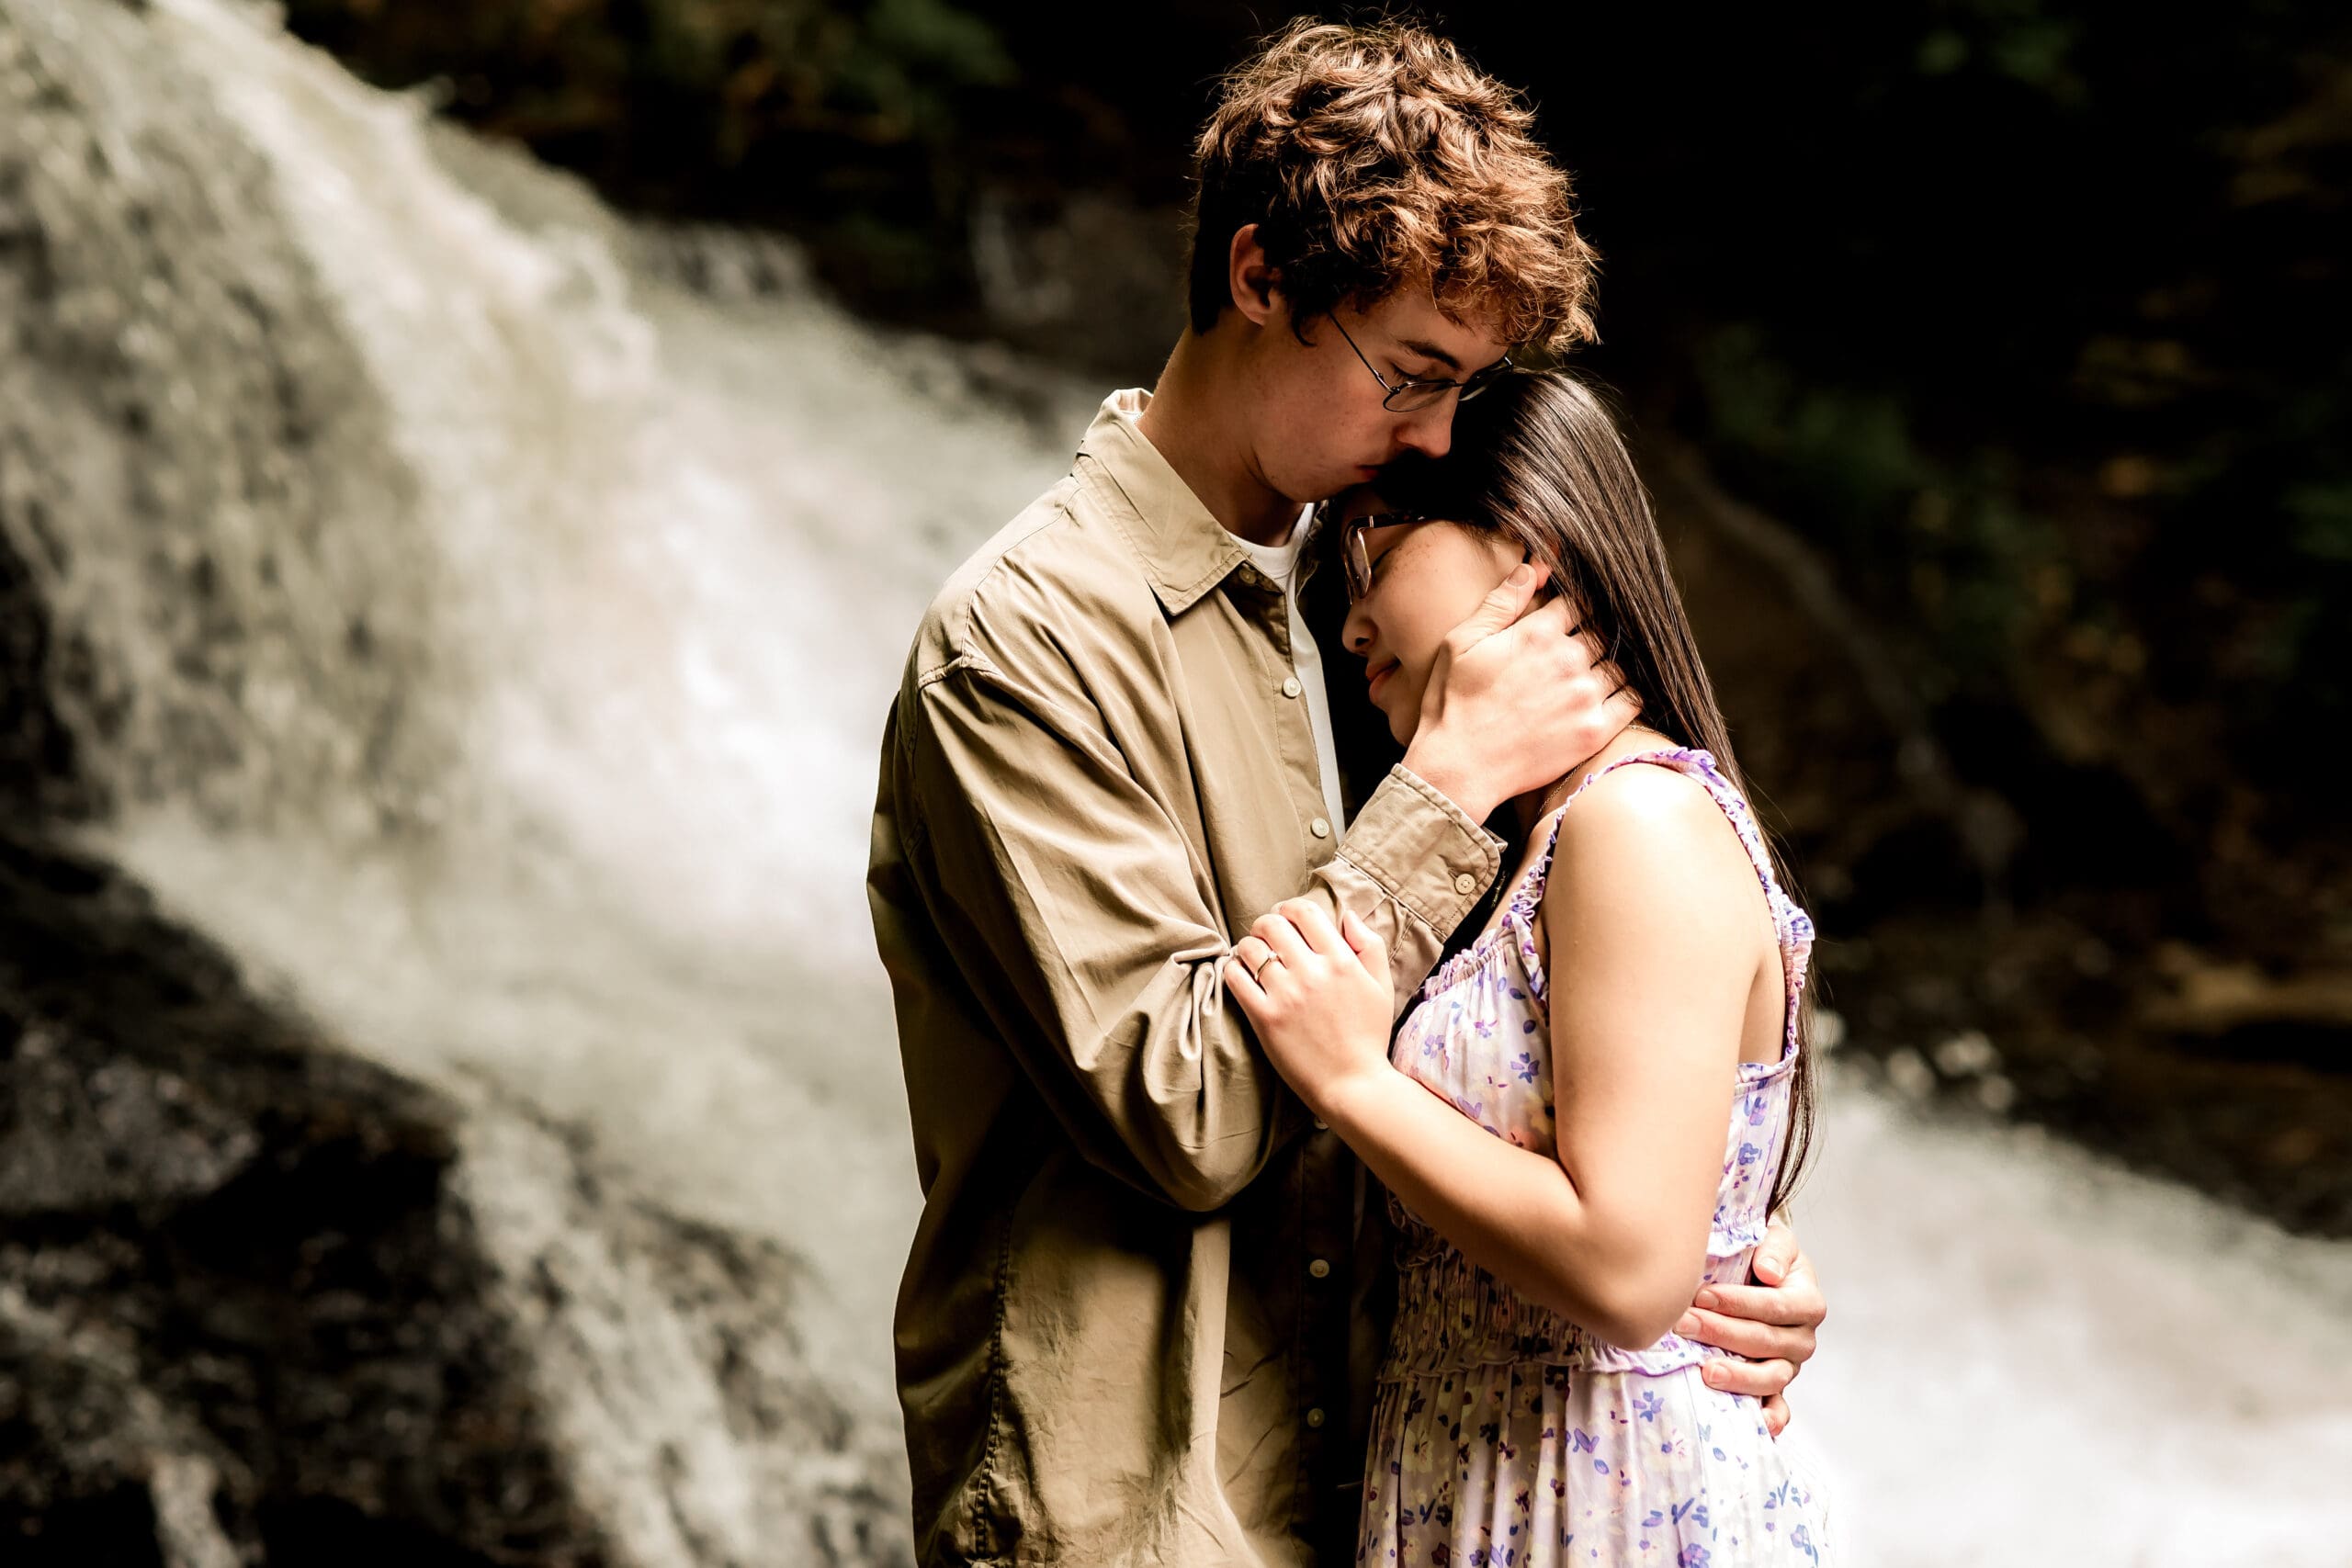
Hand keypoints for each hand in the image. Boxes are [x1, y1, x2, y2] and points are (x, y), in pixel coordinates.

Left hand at [1224, 902, 1393, 1115]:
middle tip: (1266, 937)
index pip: (1304, 912)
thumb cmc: (1369, 1036)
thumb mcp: (1381, 986)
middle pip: (1272, 924)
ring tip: (1253, 957)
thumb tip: (1346, 916)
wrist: (1353, 1084)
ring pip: (1250, 948)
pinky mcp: (1265, 1018)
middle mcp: (1312, 973)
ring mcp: (1286, 995)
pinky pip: (1235, 977)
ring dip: (1248, 947)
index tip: (1286, 918)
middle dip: (1265, 924)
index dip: (1290, 908)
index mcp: (1341, 960)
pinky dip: (1233, 969)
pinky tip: (1241, 974)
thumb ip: (1369, 945)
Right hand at [1402, 565, 1641, 820]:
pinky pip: (1631, 702)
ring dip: (1609, 666)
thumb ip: (1501, 601)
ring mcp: (1585, 696)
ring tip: (1592, 675)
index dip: (1573, 609)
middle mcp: (1568, 660)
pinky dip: (1627, 695)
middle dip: (1591, 638)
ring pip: (1618, 665)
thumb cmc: (1454, 704)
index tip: (1569, 619)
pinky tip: (1612, 697)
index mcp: (1537, 633)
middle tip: (1579, 651)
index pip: (1576, 604)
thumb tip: (1535, 565)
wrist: (1459, 767)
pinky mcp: (1595, 730)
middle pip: (1601, 634)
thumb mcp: (1462, 642)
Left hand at [1670, 1217, 1824, 1436]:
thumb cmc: (1761, 1253)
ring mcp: (1789, 1364)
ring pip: (1771, 1377)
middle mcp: (1802, 1336)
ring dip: (1738, 1376)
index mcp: (1806, 1300)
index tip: (1701, 1295)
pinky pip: (1777, 1406)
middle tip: (1683, 1324)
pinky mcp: (1774, 1385)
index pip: (1777, 1306)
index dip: (1740, 1302)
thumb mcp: (1772, 1238)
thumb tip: (1769, 1272)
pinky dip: (1770, 1416)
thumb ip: (1774, 1248)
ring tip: (1706, 1371)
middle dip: (1723, 1333)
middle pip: (1767, 1341)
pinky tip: (1756, 1424)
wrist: (1758, 1272)